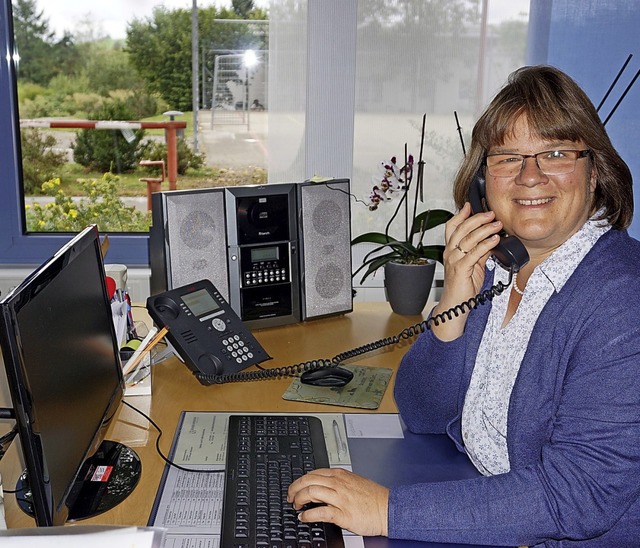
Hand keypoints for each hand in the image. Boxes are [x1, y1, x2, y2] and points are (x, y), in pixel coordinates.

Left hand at [287, 468, 388, 536]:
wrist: (387, 508)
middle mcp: (338, 483)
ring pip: (311, 492)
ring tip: (296, 506)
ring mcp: (340, 498)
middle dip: (294, 488)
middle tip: (290, 497)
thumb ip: (338, 481)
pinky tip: (304, 517)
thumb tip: (322, 485)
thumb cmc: (373, 497)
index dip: (300, 480)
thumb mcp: (353, 481)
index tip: (296, 487)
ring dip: (299, 499)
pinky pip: (320, 512)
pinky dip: (308, 515)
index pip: (313, 473)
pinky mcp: (342, 513)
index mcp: (340, 475)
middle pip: (307, 480)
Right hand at [432, 202, 502, 340]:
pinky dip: (486, 244)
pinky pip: (474, 253)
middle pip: (460, 229)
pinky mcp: (461, 270)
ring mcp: (454, 261)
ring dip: (484, 229)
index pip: (452, 227)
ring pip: (467, 239)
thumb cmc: (463, 287)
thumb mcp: (474, 265)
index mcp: (451, 250)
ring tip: (497, 224)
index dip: (460, 215)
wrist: (455, 306)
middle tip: (491, 213)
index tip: (470, 205)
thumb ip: (479, 251)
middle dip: (477, 218)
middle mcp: (450, 253)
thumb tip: (490, 239)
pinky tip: (495, 240)